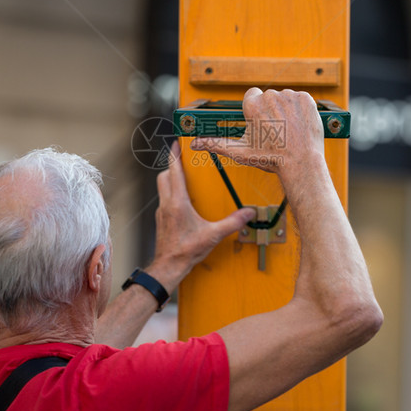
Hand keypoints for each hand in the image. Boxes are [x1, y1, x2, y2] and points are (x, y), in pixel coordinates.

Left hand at [150, 141, 254, 287]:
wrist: (168, 266)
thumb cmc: (186, 251)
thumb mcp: (213, 235)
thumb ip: (232, 222)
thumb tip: (248, 213)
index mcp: (178, 203)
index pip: (174, 172)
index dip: (175, 156)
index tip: (176, 144)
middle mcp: (167, 204)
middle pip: (164, 176)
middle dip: (172, 166)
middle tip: (181, 159)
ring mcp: (161, 212)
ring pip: (162, 187)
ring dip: (171, 179)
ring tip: (184, 177)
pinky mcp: (161, 220)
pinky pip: (164, 200)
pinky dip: (171, 194)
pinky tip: (183, 202)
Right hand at [190, 87, 323, 176]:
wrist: (301, 164)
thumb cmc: (271, 158)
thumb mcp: (240, 152)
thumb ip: (215, 144)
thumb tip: (194, 143)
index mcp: (253, 105)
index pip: (252, 96)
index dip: (255, 110)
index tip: (260, 123)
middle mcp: (271, 96)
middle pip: (268, 97)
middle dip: (270, 110)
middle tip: (276, 131)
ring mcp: (291, 97)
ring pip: (284, 98)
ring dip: (285, 110)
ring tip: (288, 130)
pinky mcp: (307, 99)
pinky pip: (300, 99)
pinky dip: (299, 109)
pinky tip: (298, 125)